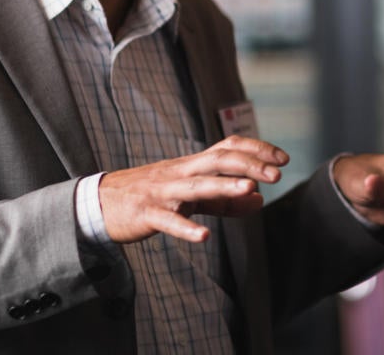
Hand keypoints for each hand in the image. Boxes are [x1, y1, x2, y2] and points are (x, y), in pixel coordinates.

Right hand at [99, 135, 287, 243]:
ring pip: (197, 185)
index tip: (283, 158)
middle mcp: (181, 172)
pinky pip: (168, 221)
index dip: (257, 149)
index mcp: (192, 165)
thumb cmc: (151, 196)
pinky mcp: (147, 214)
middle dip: (250, 164)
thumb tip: (259, 199)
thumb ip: (225, 200)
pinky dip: (186, 228)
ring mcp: (163, 192)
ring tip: (250, 188)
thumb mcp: (191, 196)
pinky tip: (204, 237)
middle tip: (277, 174)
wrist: (99, 203)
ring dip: (224, 186)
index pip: (229, 147)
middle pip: (218, 160)